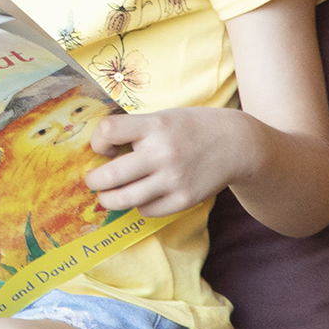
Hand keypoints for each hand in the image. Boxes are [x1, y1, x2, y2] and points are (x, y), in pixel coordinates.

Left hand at [85, 106, 262, 217]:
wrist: (236, 143)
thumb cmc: (191, 127)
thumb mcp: (162, 117)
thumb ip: (135, 130)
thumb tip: (99, 151)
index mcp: (154, 125)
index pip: (109, 131)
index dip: (97, 141)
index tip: (102, 147)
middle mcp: (162, 153)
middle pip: (110, 175)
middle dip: (93, 181)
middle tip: (92, 181)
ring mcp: (174, 179)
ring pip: (125, 199)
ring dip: (109, 199)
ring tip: (107, 195)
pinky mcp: (184, 199)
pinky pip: (147, 210)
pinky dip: (138, 206)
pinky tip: (141, 197)